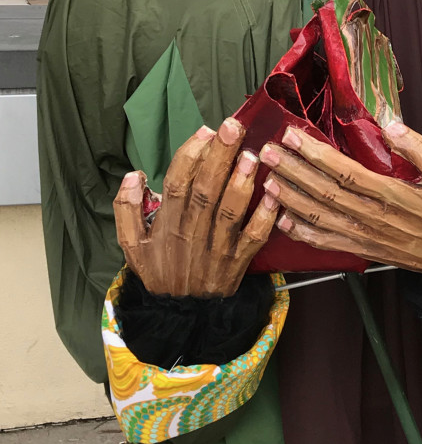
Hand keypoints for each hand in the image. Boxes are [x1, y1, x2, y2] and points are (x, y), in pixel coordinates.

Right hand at [113, 118, 278, 296]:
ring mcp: (218, 248)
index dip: (190, 157)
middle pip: (206, 189)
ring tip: (252, 155)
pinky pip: (254, 239)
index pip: (177, 184)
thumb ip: (126, 210)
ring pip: (230, 212)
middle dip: (220, 156)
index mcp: (167, 224)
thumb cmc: (160, 272)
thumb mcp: (130, 246)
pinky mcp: (239, 261)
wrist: (180, 316)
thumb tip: (133, 176)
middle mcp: (192, 232)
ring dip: (241, 183)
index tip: (205, 131)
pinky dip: (264, 218)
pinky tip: (273, 197)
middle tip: (233, 127)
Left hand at [259, 122, 421, 275]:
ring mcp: (370, 239)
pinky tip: (284, 221)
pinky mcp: (368, 253)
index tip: (292, 136)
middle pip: (326, 194)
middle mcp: (376, 219)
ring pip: (322, 219)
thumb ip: (420, 149)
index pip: (346, 173)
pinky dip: (304, 234)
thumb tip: (391, 124)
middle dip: (294, 172)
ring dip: (292, 199)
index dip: (316, 155)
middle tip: (267, 152)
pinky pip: (330, 244)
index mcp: (395, 196)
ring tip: (268, 179)